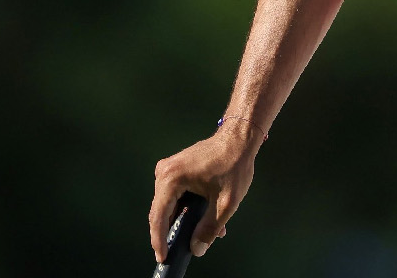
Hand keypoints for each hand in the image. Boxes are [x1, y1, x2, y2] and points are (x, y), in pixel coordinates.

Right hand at [149, 123, 256, 261]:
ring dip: (182, 220)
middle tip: (181, 250)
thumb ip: (209, 228)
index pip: (159, 216)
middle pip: (161, 211)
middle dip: (172, 232)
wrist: (238, 139)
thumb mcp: (225, 203)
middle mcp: (163, 172)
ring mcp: (167, 169)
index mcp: (171, 178)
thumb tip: (196, 249)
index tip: (162, 257)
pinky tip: (203, 217)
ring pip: (168, 204)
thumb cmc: (233, 167)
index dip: (159, 240)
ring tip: (201, 234)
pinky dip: (185, 208)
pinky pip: (174, 195)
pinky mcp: (174, 169)